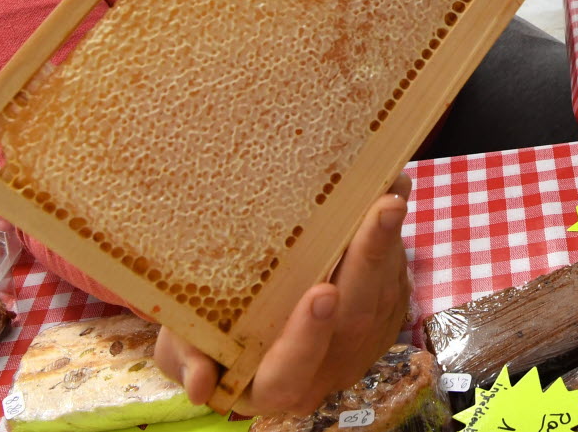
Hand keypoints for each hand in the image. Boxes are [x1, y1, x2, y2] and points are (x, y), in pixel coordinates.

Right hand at [155, 172, 412, 416]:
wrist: (239, 334)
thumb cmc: (209, 339)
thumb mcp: (183, 349)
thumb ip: (190, 359)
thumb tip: (202, 384)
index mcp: (273, 385)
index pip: (292, 372)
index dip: (307, 337)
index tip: (321, 294)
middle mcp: (324, 370)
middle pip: (354, 323)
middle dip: (369, 263)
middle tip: (382, 211)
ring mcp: (358, 345)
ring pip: (381, 296)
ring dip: (389, 243)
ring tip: (390, 193)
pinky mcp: (378, 317)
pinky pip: (393, 279)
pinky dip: (394, 237)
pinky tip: (393, 193)